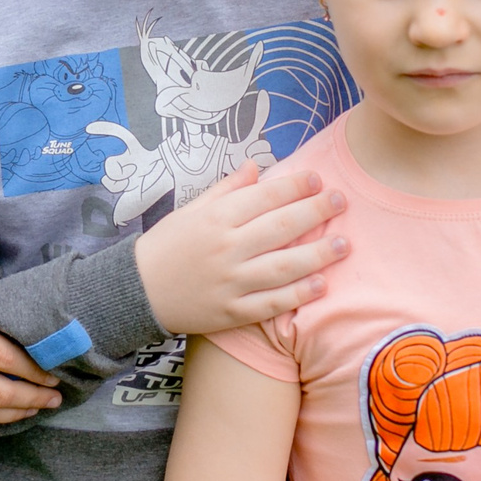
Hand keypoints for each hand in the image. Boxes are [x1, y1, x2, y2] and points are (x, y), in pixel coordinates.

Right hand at [133, 164, 348, 337]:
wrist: (137, 291)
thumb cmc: (166, 245)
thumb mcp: (191, 210)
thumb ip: (226, 189)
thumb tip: (256, 167)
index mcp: (216, 218)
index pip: (264, 197)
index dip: (295, 186)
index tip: (318, 179)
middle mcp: (226, 248)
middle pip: (280, 228)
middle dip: (315, 212)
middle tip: (342, 201)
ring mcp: (230, 283)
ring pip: (283, 267)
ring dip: (318, 255)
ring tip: (343, 244)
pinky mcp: (232, 312)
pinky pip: (272, 303)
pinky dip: (298, 295)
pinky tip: (321, 284)